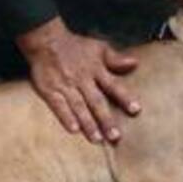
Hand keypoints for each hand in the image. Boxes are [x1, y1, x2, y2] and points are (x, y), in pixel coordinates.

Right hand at [17, 18, 138, 142]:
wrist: (46, 42)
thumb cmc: (76, 47)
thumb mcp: (99, 48)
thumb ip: (116, 59)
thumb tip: (135, 63)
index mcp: (96, 70)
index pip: (113, 86)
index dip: (125, 98)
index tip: (136, 110)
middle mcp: (83, 80)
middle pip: (97, 102)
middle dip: (106, 120)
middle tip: (116, 137)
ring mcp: (66, 86)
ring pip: (79, 107)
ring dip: (88, 124)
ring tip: (97, 139)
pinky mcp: (50, 91)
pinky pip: (59, 106)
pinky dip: (66, 117)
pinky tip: (73, 130)